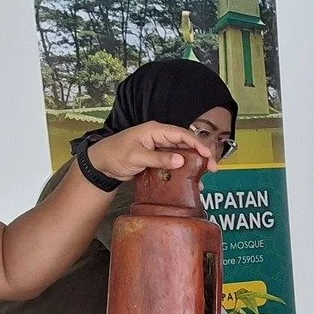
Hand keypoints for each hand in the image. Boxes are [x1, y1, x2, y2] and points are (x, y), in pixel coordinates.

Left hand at [86, 121, 213, 180]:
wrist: (101, 165)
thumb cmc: (114, 154)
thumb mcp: (136, 156)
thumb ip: (158, 158)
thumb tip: (180, 160)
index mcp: (155, 130)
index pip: (181, 134)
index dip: (197, 144)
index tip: (208, 155)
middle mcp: (159, 137)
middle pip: (185, 144)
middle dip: (200, 156)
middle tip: (213, 169)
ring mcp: (158, 149)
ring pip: (181, 155)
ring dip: (192, 166)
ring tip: (203, 179)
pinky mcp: (156, 160)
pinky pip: (173, 164)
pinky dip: (181, 172)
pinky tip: (189, 182)